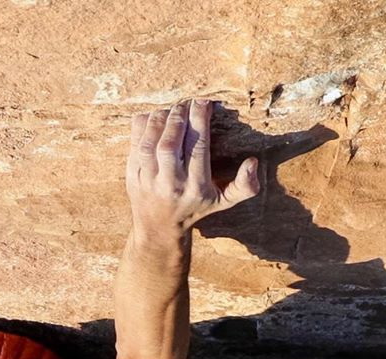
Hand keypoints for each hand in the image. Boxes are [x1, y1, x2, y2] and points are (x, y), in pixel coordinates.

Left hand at [126, 99, 259, 239]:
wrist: (159, 229)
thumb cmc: (195, 207)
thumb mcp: (223, 201)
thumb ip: (244, 186)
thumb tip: (253, 163)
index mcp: (196, 188)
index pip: (197, 147)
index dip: (199, 119)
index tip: (203, 103)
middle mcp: (171, 185)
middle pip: (171, 144)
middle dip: (179, 117)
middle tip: (186, 104)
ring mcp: (149, 181)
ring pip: (151, 143)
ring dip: (160, 119)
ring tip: (172, 110)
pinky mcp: (132, 174)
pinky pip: (136, 143)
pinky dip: (144, 124)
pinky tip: (156, 118)